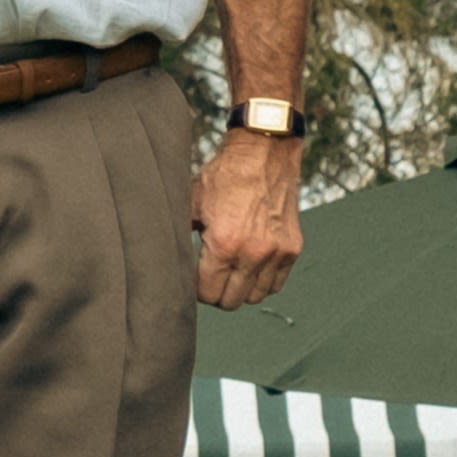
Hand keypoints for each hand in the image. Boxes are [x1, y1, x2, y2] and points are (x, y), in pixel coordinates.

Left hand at [194, 128, 300, 307]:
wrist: (263, 155)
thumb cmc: (223, 178)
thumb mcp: (190, 205)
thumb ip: (178, 236)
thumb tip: (163, 261)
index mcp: (223, 244)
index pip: (208, 293)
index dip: (196, 290)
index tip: (192, 279)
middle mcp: (253, 252)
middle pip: (231, 301)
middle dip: (216, 293)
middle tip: (209, 278)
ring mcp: (277, 252)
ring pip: (255, 296)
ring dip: (239, 289)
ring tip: (228, 272)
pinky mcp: (292, 248)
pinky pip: (277, 284)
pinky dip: (262, 282)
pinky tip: (248, 267)